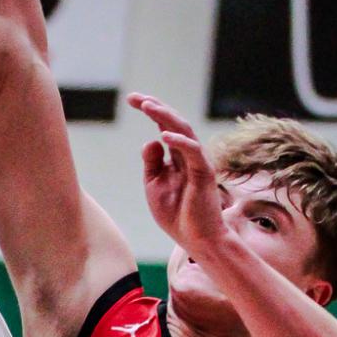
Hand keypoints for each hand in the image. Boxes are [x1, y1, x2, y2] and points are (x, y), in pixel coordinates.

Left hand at [128, 94, 234, 259]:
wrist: (197, 239)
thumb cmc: (177, 215)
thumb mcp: (155, 186)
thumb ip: (152, 163)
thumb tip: (150, 140)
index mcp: (177, 157)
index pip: (163, 126)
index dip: (150, 111)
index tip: (131, 99)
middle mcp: (188, 155)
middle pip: (173, 122)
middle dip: (155, 107)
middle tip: (135, 98)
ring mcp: (198, 162)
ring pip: (184, 131)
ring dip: (165, 117)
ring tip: (148, 107)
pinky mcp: (204, 173)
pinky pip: (193, 151)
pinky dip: (179, 142)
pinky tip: (162, 135)